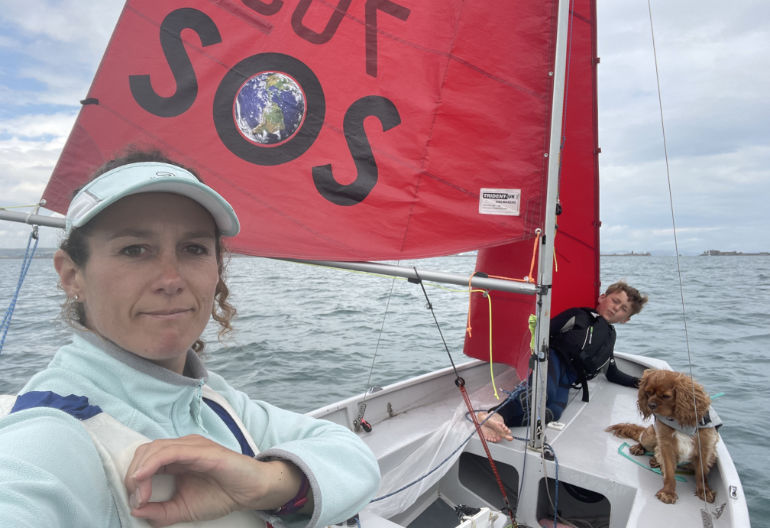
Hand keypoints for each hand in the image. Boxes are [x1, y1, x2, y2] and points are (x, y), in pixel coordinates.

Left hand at [125, 434, 306, 526]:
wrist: (251, 491)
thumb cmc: (221, 495)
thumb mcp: (184, 509)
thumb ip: (160, 512)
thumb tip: (135, 510)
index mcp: (176, 459)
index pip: (144, 460)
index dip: (133, 479)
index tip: (136, 503)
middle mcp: (182, 447)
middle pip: (145, 451)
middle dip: (133, 475)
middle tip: (137, 499)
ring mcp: (192, 446)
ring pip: (154, 449)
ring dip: (140, 471)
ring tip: (141, 493)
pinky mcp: (201, 450)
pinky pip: (170, 451)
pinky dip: (152, 463)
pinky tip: (144, 477)